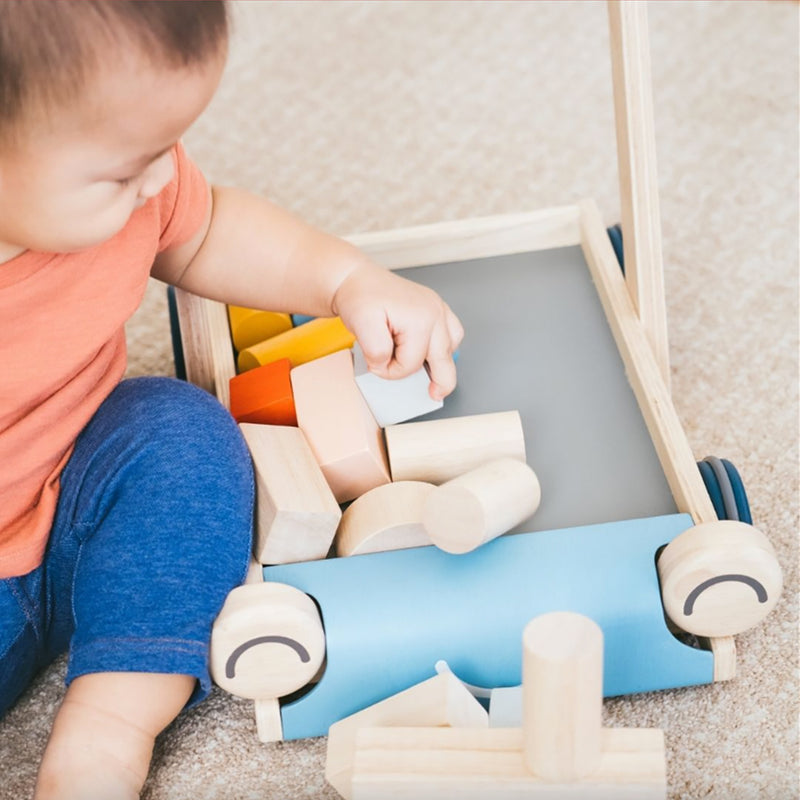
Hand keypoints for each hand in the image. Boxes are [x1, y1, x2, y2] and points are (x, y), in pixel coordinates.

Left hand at [331, 262, 463, 400]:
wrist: (357, 279)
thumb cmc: (360, 298)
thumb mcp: (361, 325)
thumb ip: (376, 351)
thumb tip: (386, 365)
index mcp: (421, 318)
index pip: (412, 364)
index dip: (392, 371)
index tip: (376, 364)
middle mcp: (435, 312)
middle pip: (442, 360)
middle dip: (436, 380)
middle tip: (434, 395)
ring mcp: (439, 308)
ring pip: (451, 348)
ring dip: (442, 362)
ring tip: (430, 373)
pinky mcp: (437, 308)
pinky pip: (452, 334)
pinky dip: (444, 347)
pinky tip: (431, 352)